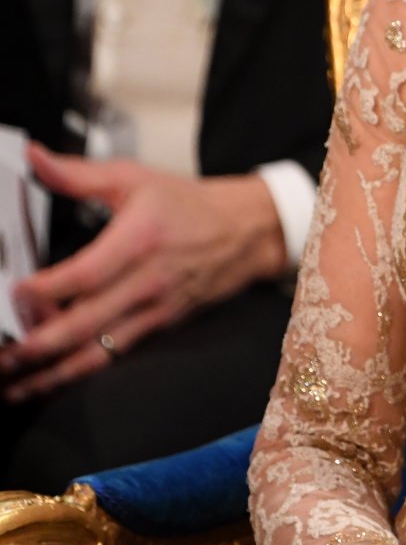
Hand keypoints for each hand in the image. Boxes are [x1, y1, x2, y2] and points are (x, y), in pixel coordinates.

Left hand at [0, 143, 287, 398]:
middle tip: (4, 354)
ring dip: (51, 374)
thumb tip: (35, 158)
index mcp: (139, 239)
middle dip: (39, 344)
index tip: (15, 293)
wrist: (243, 233)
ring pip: (97, 352)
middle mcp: (146, 281)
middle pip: (86, 323)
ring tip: (13, 386)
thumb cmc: (187, 206)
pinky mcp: (156, 328)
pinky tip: (47, 381)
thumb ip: (78, 174)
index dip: (46, 289)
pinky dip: (76, 373)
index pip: (86, 274)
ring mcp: (152, 311)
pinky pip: (113, 357)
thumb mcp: (133, 178)